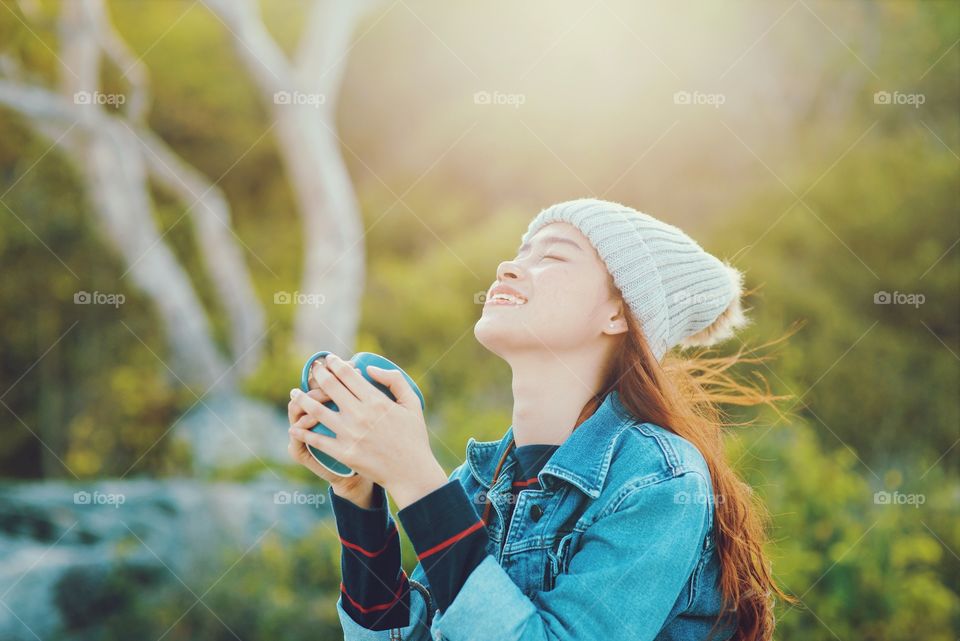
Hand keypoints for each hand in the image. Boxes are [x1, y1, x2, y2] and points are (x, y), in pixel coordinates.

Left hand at [288, 353, 446, 509]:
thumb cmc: (414, 437)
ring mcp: (350, 434)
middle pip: (331, 387)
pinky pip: (317, 439)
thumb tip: (370, 368)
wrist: (410, 472)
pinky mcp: (343, 452)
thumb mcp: (413, 403)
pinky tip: (295, 427)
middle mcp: (360, 414)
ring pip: (317, 411)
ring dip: (302, 399)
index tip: (329, 359)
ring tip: (295, 393)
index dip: (336, 364)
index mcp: (376, 401)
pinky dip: (303, 432)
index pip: (348, 375)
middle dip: (318, 374)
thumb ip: (394, 380)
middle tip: (313, 370)